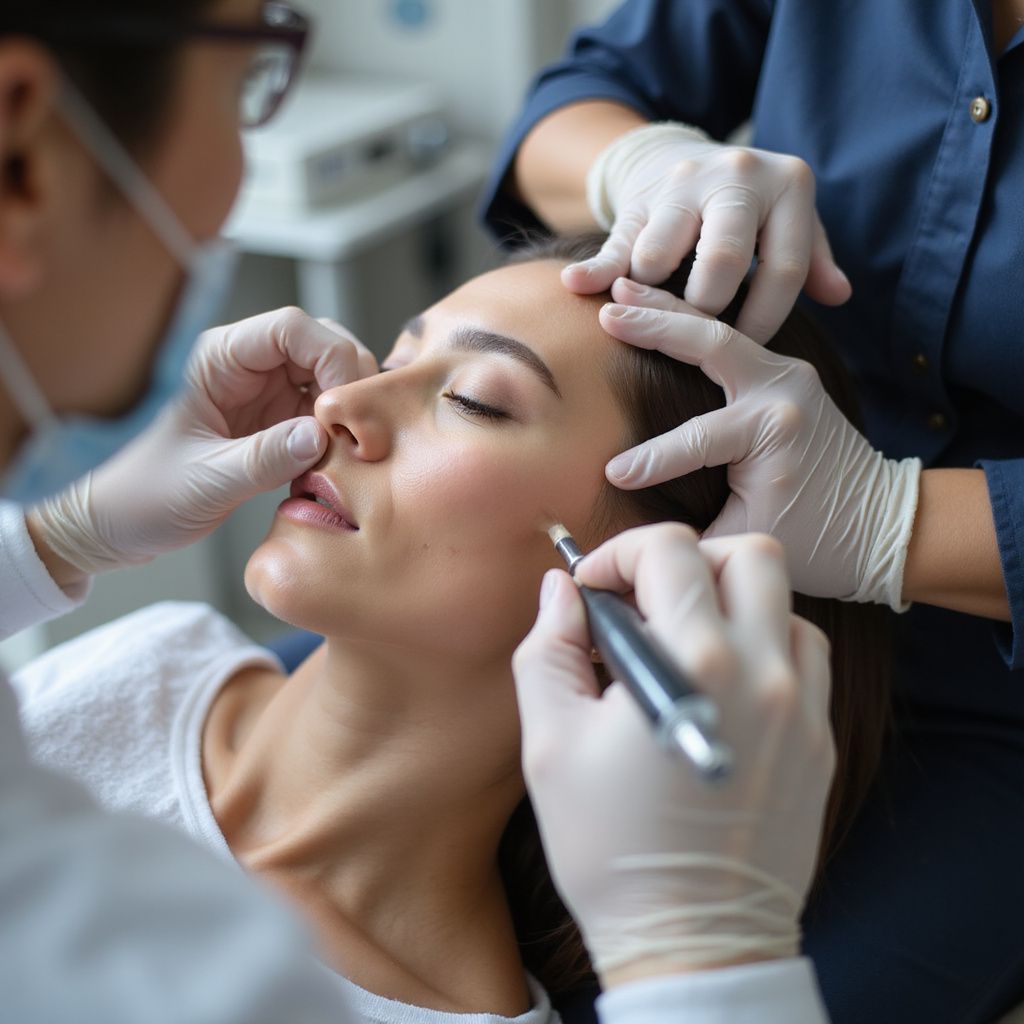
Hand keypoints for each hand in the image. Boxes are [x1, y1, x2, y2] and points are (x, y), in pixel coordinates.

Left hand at [30, 308, 376, 576]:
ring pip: (331, 379)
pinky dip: (340, 435)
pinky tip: (338, 463)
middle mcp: (248, 368)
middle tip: (355, 430)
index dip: (329, 355)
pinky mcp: (280, 425)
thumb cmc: (145, 497)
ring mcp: (267, 396)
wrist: (123, 527)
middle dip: (347, 381)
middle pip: (321, 346)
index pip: (291, 328)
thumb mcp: (206, 481)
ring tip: (347, 450)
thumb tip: (319, 436)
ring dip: (347, 410)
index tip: (341, 405)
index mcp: (218, 359)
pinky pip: (325, 416)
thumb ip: (263, 458)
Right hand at [513, 525, 833, 985]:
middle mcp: (761, 672)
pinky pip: (806, 653)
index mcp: (691, 665)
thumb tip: (561, 589)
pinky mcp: (820, 737)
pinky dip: (765, 641)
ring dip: (729, 598)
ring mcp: (801, 705)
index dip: (620, 554)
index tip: (594, 592)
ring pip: (783, 598)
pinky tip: (725, 677)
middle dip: (685, 558)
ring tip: (684, 640)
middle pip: (747, 552)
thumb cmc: (609, 847)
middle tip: (646, 599)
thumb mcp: (550, 743)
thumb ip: (549, 649)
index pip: (670, 550)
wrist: (691, 938)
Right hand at [566, 124, 850, 341]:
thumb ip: (814, 258)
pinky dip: (596, 270)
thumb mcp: (790, 222)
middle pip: (722, 260)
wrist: (684, 158)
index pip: (784, 268)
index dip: (767, 320)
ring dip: (652, 298)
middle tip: (697, 339)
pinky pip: (616, 242)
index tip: (748, 350)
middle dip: (706, 312)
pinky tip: (579, 286)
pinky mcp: (638, 199)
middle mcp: (737, 176)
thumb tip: (840, 295)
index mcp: (787, 186)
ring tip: (652, 320)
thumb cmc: (749, 209)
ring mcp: (682, 185)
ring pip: (660, 255)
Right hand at [599, 287, 920, 607]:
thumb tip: (637, 535)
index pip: (694, 439)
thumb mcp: (747, 542)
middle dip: (654, 329)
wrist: (880, 522)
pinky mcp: (786, 372)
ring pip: (718, 329)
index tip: (609, 474)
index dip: (648, 461)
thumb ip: (690, 532)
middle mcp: (783, 392)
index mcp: (772, 434)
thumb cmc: (815, 542)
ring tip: (621, 285)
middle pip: (710, 345)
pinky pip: (732, 335)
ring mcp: (788, 375)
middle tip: (605, 316)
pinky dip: (690, 318)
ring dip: (668, 307)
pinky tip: (655, 303)